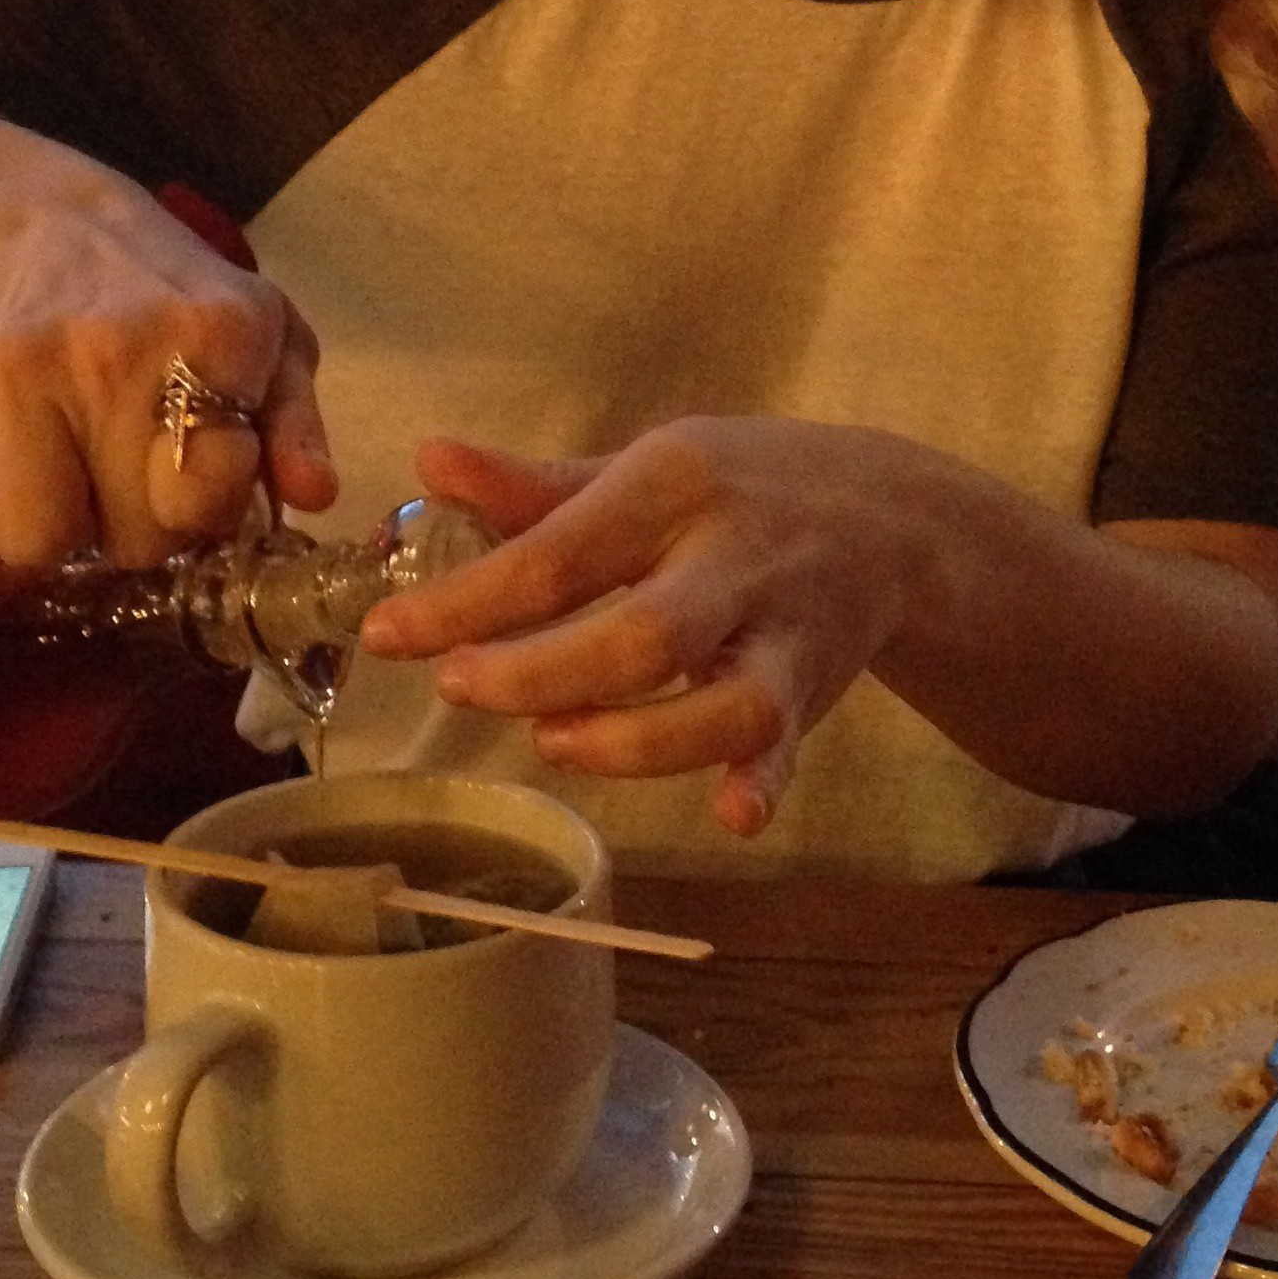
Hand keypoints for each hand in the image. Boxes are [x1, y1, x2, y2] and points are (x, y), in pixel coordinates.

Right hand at [0, 176, 335, 567]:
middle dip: (135, 529)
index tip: (195, 477)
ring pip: (32, 542)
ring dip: (57, 527)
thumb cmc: (177, 297)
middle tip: (132, 476)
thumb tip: (317, 496)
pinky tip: (18, 454)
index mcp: (215, 336)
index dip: (202, 511)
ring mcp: (22, 366)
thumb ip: (296, 423)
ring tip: (75, 474)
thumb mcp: (265, 338)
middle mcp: (115, 349)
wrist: (49, 223)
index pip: (202, 497)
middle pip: (127, 541)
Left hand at [357, 418, 940, 837]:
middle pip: (645, 633)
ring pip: (725, 703)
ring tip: (552, 742)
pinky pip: (793, 744)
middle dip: (545, 672)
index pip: (559, 551)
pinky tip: (732, 816)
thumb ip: (532, 485)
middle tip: (460, 688)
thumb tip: (427, 462)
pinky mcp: (815, 690)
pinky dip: (765, 781)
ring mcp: (783, 629)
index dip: (466, 600)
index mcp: (673, 484)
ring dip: (635, 738)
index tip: (386, 634)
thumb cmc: (734, 489)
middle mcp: (733, 555)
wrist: (891, 515)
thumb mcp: (641, 467)